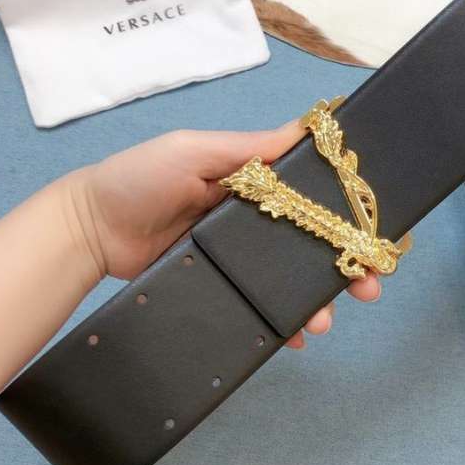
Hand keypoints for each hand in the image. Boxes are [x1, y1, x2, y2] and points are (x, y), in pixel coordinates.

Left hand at [66, 122, 380, 347]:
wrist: (92, 230)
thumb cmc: (139, 178)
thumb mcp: (193, 150)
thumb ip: (246, 147)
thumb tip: (305, 128)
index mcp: (254, 183)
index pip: (312, 197)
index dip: (345, 215)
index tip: (373, 235)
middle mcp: (254, 220)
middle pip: (310, 245)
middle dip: (343, 265)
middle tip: (369, 287)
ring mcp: (239, 256)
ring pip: (289, 279)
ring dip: (315, 300)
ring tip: (325, 320)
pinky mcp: (223, 285)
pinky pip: (258, 304)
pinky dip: (280, 322)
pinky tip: (295, 336)